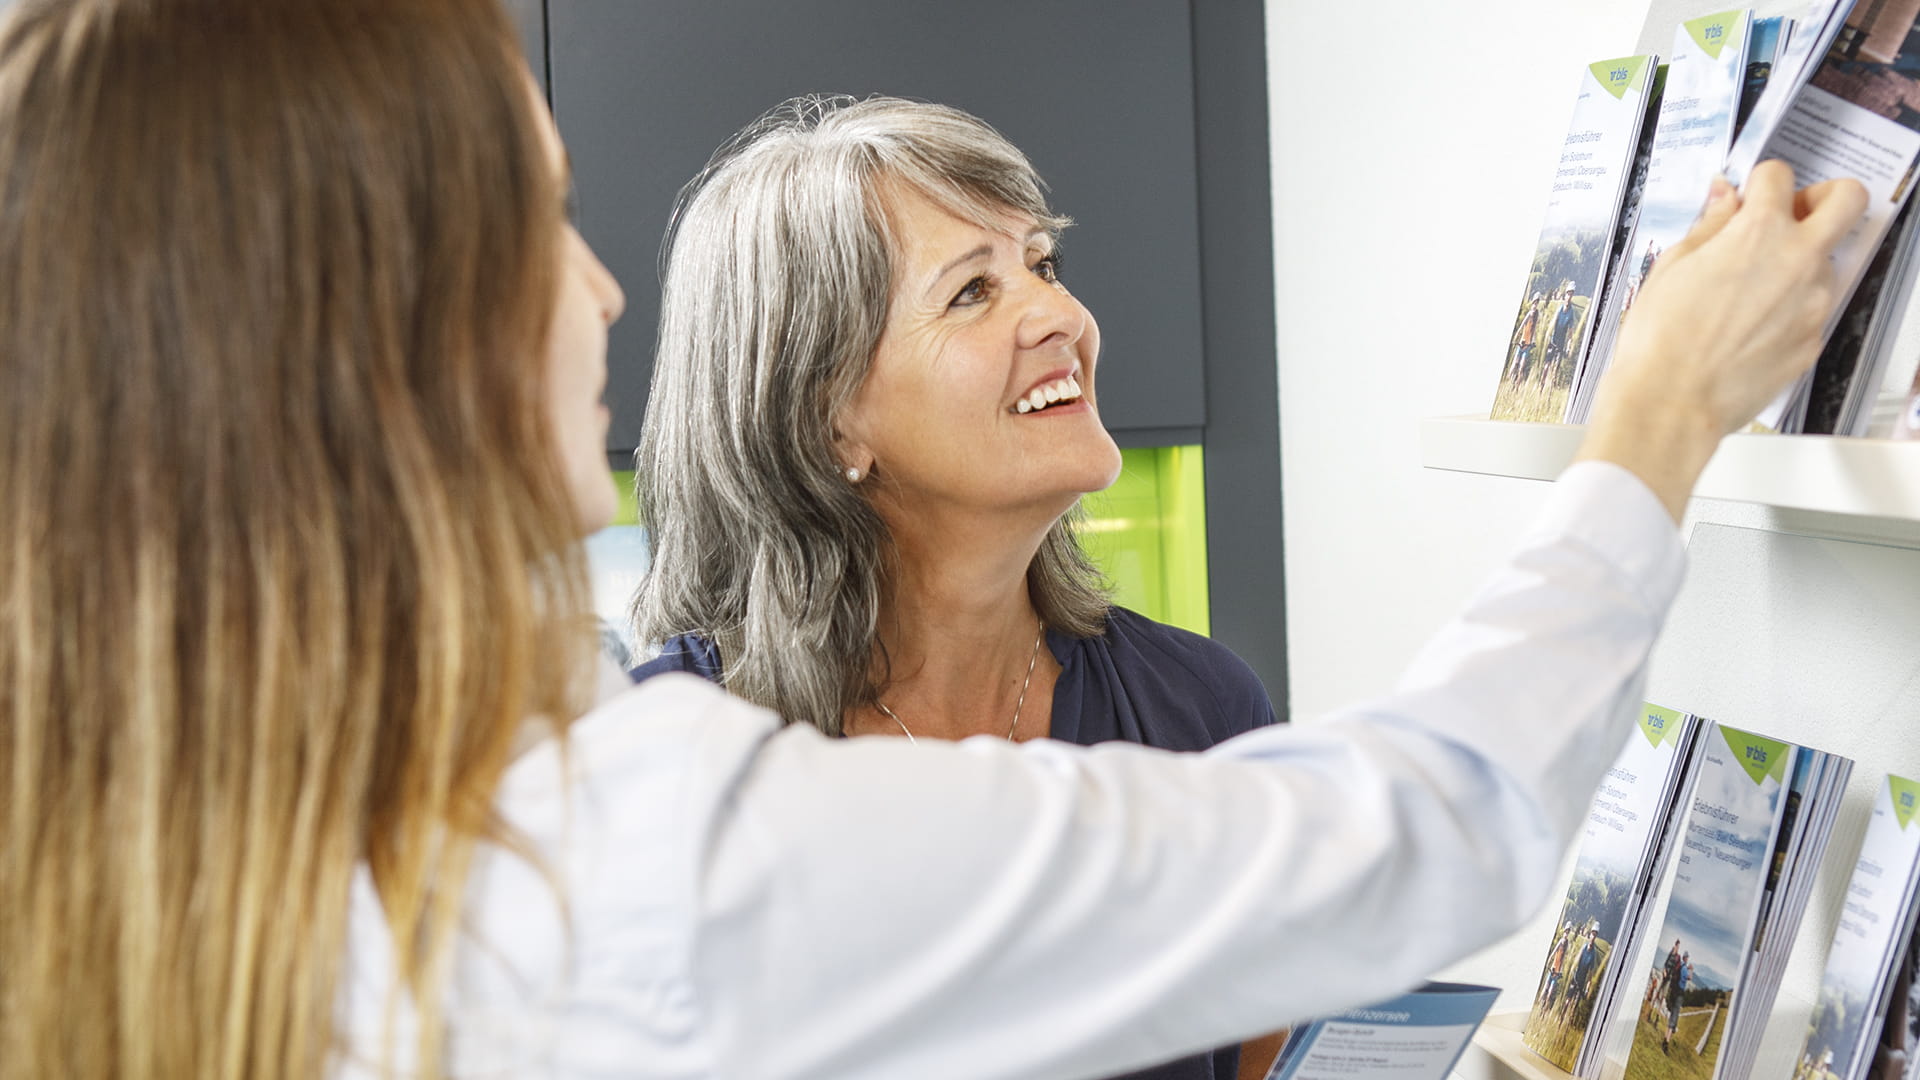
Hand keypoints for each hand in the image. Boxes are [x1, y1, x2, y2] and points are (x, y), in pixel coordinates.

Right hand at [1575, 161, 1866, 519]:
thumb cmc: (1661, 341)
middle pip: (1848, 200)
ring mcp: (1813, 302)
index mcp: (1759, 232)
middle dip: (1827, 195)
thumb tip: (1725, 200)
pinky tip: (1748, 327)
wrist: (1671, 403)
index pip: (1779, 175)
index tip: (1750, 195)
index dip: (1760, 181)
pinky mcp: (1813, 340)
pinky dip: (1788, 308)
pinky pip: (1811, 309)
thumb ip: (1709, 225)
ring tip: (1751, 290)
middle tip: (1796, 213)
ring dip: (1800, 261)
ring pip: (1828, 261)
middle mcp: (1799, 260)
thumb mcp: (1671, 267)